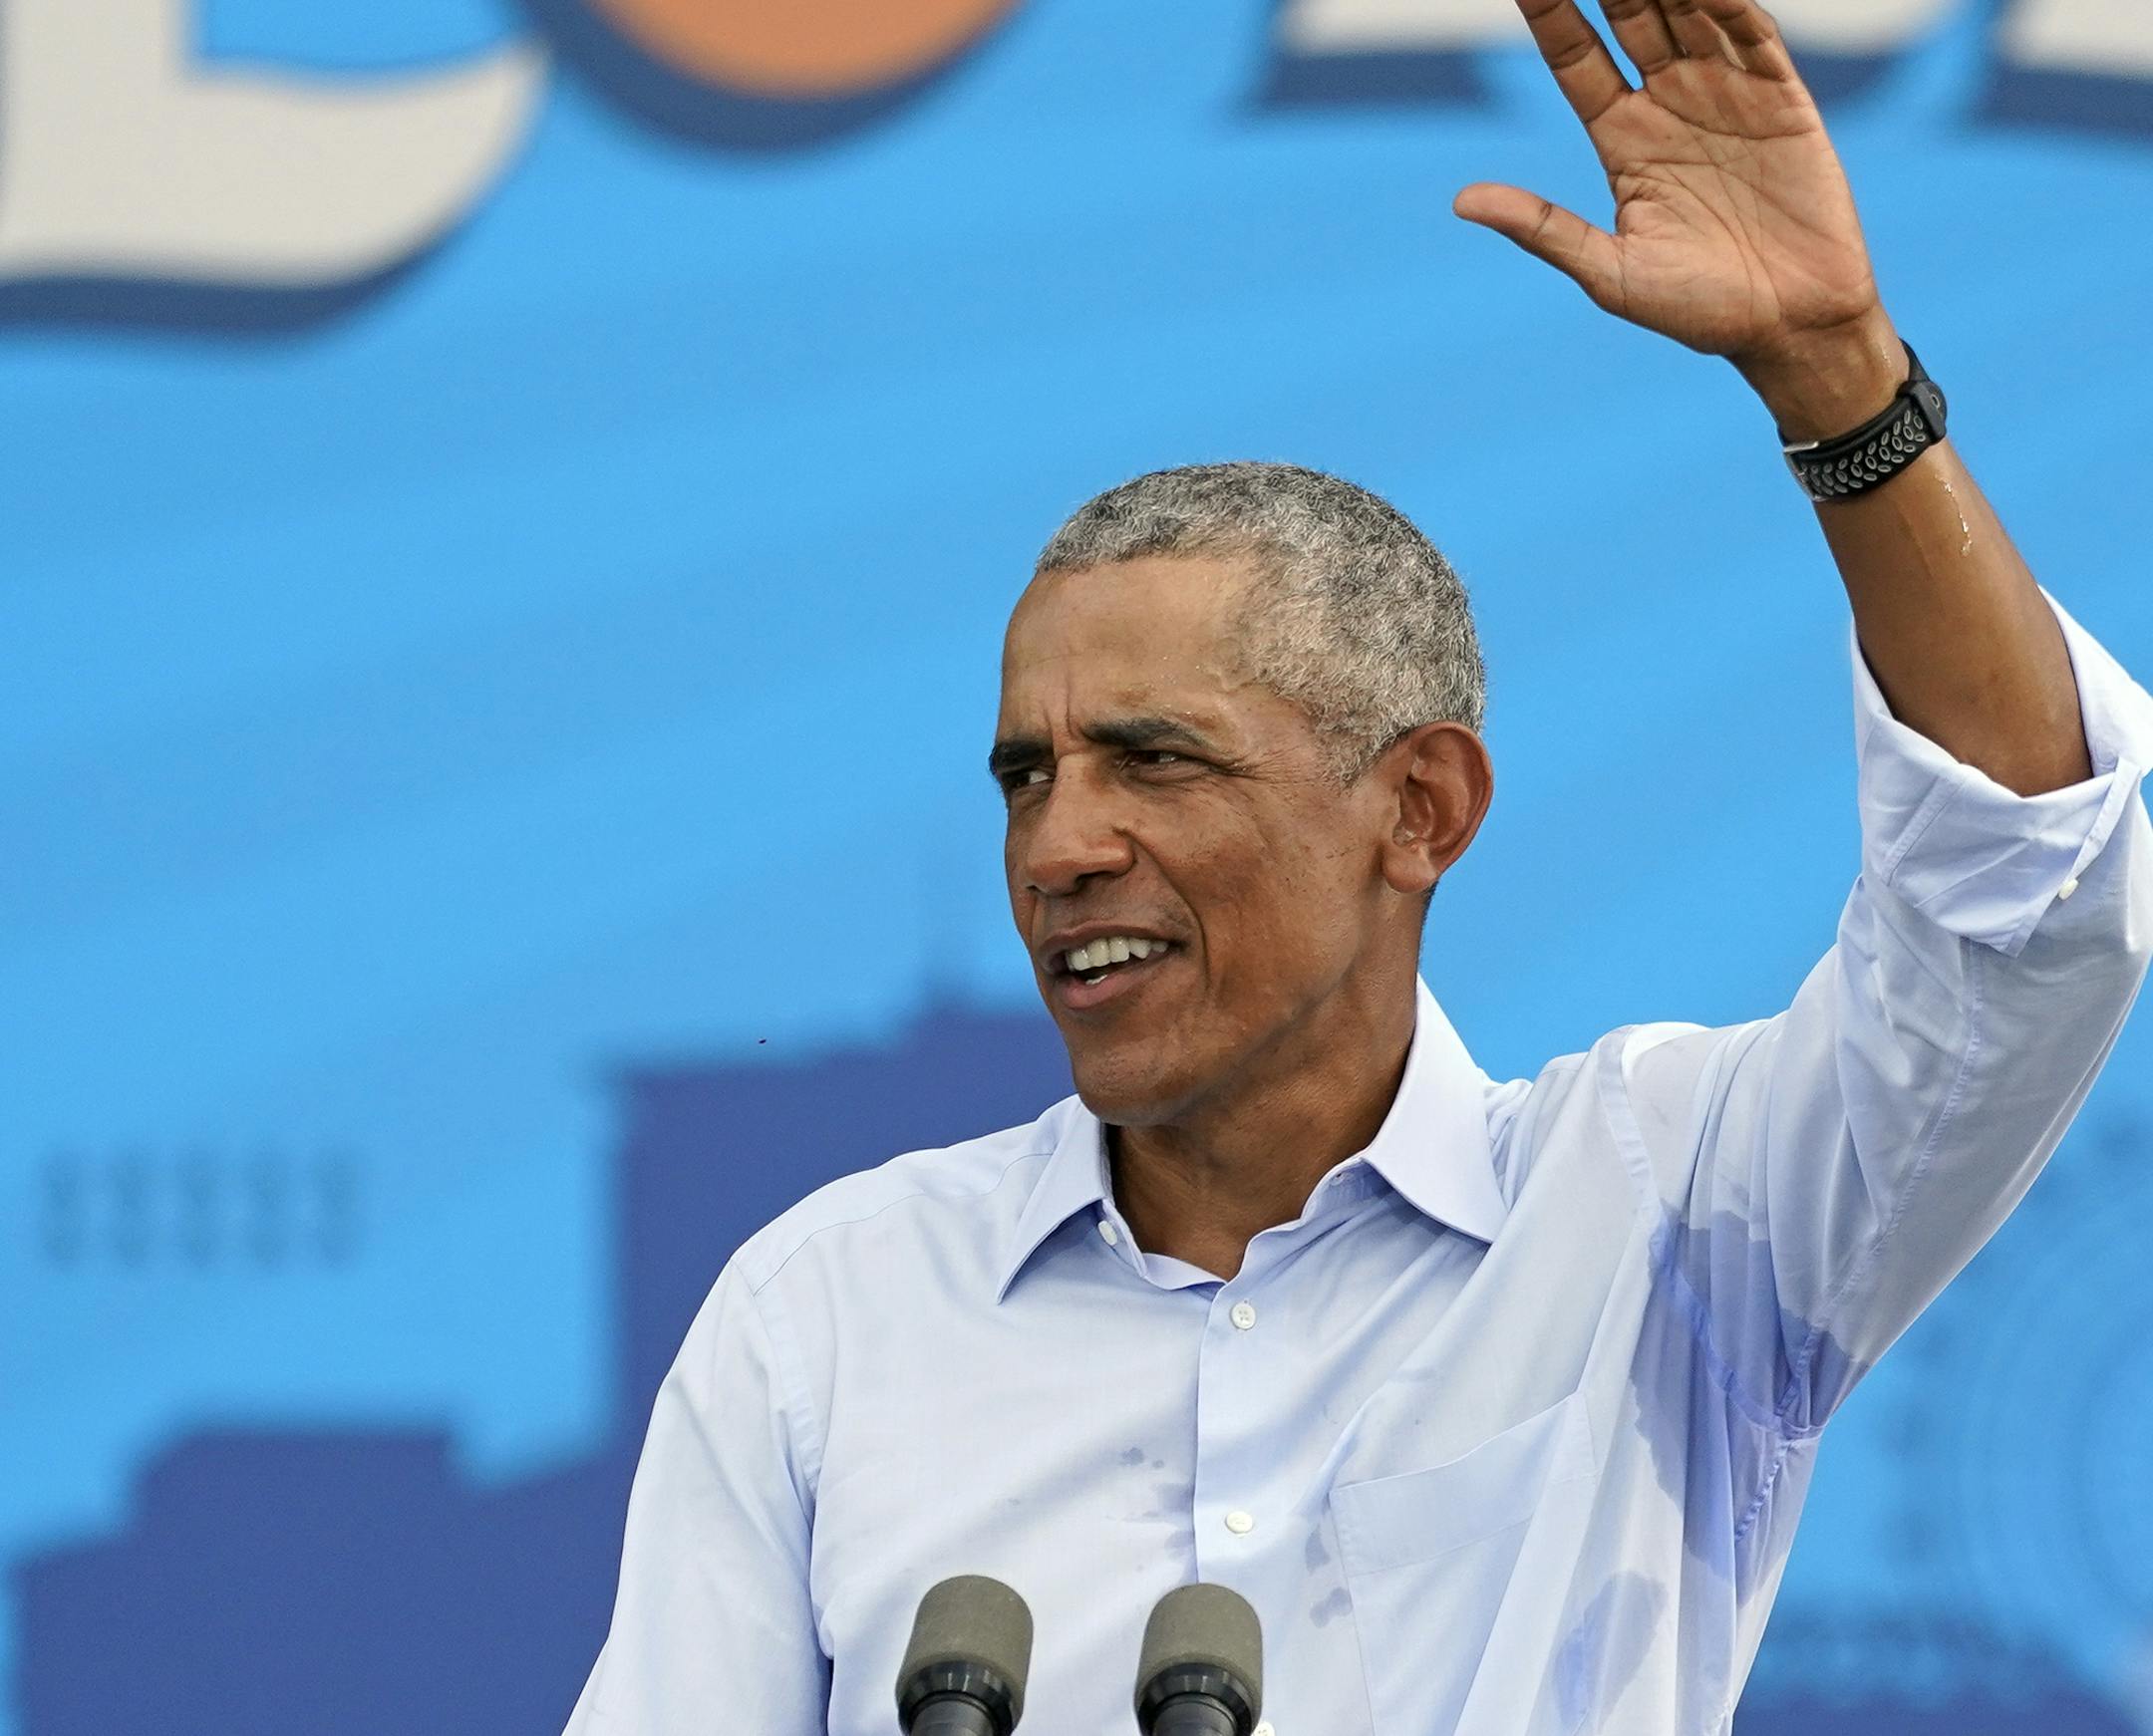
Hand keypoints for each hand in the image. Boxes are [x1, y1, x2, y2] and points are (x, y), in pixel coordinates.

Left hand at [1457, 0, 1902, 432]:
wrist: (1792, 328)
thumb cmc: (1698, 312)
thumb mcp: (1609, 273)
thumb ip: (1543, 228)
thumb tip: (1461, 201)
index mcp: (1622, 141)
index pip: (1575, 57)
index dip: (1549, 11)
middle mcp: (1670, 105)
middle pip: (1630, 15)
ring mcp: (1727, 95)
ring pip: (1688, 9)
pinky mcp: (1783, 98)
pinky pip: (1753, 32)